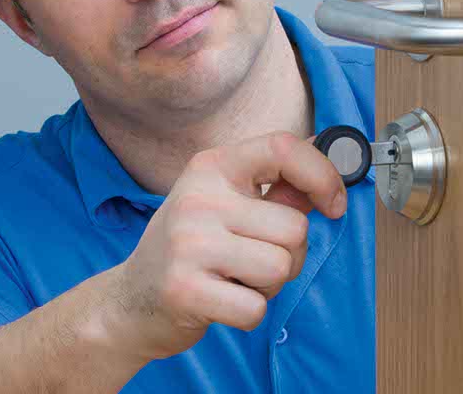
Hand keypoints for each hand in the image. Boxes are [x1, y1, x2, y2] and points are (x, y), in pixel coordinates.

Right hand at [106, 131, 346, 361]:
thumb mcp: (222, 206)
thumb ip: (273, 192)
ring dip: (268, 286)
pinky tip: (220, 301)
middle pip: (294, 227)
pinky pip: (256, 308)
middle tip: (250, 261)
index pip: (281, 148)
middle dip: (288, 254)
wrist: (129, 299)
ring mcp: (188, 243)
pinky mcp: (184, 289)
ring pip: (280, 267)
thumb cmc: (187, 249)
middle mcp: (198, 198)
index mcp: (210, 168)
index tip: (332, 204)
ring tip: (233, 279)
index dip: (322, 175)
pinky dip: (248, 314)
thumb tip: (326, 181)